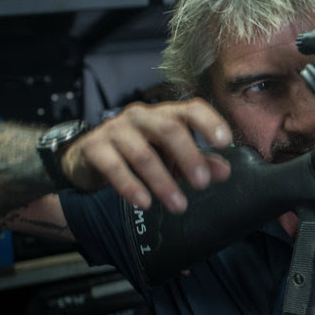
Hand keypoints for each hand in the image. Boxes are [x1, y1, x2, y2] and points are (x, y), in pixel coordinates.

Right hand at [62, 99, 232, 212]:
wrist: (89, 158)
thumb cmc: (138, 153)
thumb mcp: (172, 159)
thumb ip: (198, 162)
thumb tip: (224, 172)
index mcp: (165, 115)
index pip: (191, 109)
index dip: (209, 122)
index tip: (225, 142)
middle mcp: (141, 116)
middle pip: (168, 128)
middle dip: (188, 157)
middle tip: (202, 183)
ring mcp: (115, 129)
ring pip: (142, 152)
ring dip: (163, 181)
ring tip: (178, 205)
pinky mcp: (94, 147)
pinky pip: (114, 166)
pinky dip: (131, 186)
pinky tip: (144, 203)